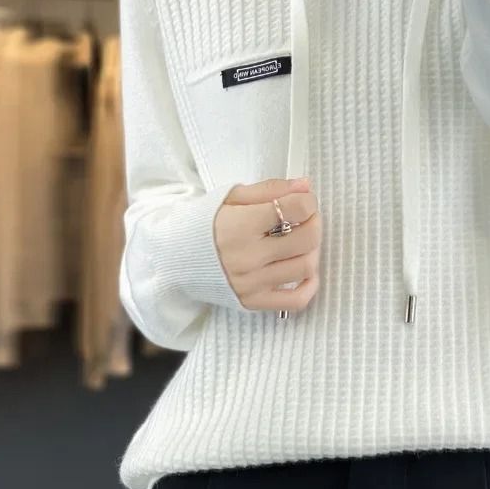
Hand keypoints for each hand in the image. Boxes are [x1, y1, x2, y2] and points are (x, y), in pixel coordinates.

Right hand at [213, 177, 320, 311]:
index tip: (302, 199)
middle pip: (307, 238)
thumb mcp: (232, 196)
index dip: (307, 200)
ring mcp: (251, 283)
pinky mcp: (252, 302)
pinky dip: (309, 284)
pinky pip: (297, 300)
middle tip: (305, 217)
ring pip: (306, 267)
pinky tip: (302, 269)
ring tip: (300, 240)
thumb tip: (306, 186)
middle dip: (314, 222)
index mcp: (240, 225)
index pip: (296, 209)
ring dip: (312, 250)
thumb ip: (271, 189)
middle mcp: (247, 257)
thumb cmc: (204, 222)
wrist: (175, 257)